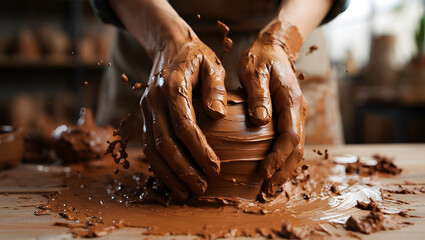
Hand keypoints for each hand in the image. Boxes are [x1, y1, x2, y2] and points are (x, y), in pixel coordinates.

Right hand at [141, 37, 226, 200]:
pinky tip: (172, 180)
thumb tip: (218, 115)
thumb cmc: (196, 56)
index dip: (199, 150)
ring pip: (152, 149)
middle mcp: (154, 100)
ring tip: (185, 193)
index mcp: (172, 86)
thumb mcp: (211, 63)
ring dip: (168, 174)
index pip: (183, 125)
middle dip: (183, 170)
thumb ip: (215, 87)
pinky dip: (159, 166)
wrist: (168, 45)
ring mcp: (145, 109)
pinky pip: (149, 146)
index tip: (215, 168)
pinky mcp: (144, 116)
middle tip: (201, 189)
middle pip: (165, 143)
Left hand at [238, 20, 306, 195]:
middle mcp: (298, 111)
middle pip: (297, 150)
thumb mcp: (254, 71)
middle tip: (266, 191)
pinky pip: (290, 144)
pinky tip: (272, 172)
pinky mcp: (289, 118)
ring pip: (296, 150)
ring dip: (285, 171)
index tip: (262, 172)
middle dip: (283, 172)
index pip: (290, 136)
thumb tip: (261, 121)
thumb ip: (258, 94)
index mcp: (292, 101)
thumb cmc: (261, 58)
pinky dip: (283, 161)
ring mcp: (296, 116)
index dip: (277, 157)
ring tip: (270, 189)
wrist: (273, 48)